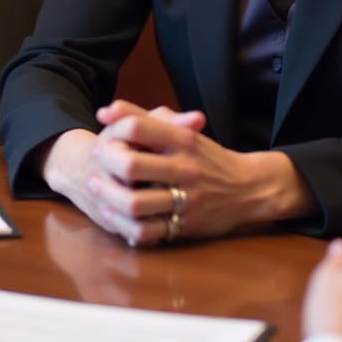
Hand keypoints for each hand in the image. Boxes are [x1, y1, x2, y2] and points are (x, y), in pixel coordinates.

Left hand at [40, 100, 314, 245]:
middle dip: (106, 162)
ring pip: (135, 202)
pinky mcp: (184, 226)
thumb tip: (106, 111)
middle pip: (132, 165)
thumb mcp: (182, 130)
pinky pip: (146, 230)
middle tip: (94, 159)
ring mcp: (186, 200)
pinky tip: (112, 213)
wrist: (247, 188)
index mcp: (183, 140)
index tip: (102, 132)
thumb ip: (145, 117)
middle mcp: (185, 169)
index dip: (114, 127)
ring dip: (108, 195)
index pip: (139, 127)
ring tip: (96, 187)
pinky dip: (123, 223)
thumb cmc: (205, 155)